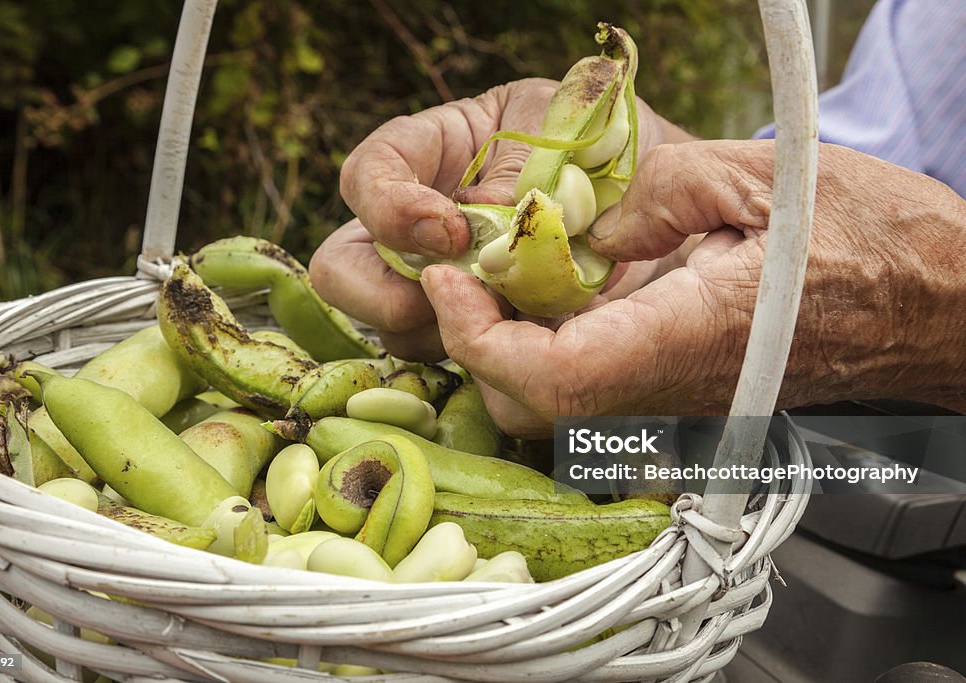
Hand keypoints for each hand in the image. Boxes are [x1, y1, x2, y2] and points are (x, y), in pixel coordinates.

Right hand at [310, 79, 678, 359]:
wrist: (651, 203)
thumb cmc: (605, 148)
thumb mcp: (564, 133)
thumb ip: (514, 170)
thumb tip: (479, 232)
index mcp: (432, 154)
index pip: (365, 176)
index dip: (389, 209)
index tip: (449, 231)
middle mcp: (419, 227)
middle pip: (343, 270)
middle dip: (381, 293)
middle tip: (445, 296)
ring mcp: (440, 286)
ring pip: (393, 327)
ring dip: (440, 330)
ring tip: (510, 315)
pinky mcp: (477, 335)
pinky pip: (451, 363)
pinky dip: (484, 364)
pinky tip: (530, 347)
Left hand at [419, 140, 965, 436]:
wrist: (938, 303)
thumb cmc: (871, 238)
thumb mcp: (755, 176)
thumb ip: (647, 197)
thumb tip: (571, 233)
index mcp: (693, 336)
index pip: (554, 378)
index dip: (481, 338)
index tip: (450, 282)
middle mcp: (677, 391)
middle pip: (533, 409)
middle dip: (474, 345)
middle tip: (458, 277)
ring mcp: (679, 406)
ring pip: (552, 416)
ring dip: (502, 353)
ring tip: (490, 284)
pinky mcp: (683, 402)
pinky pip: (589, 400)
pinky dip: (543, 357)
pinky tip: (544, 303)